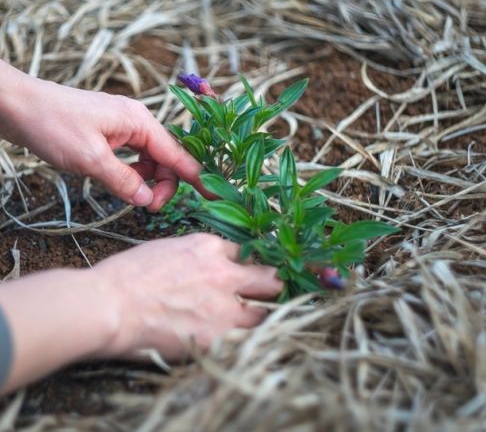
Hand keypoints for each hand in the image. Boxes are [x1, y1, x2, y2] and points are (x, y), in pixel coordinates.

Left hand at [0, 61, 203, 210]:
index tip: (215, 197)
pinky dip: (133, 173)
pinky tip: (122, 182)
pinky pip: (133, 156)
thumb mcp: (91, 159)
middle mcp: (138, 122)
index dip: (197, 177)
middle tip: (148, 208)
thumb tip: (148, 201)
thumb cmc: (52, 124)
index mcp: (140, 122)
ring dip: (147, 180)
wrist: (18, 104)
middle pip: (166, 159)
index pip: (178, 154)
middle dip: (163, 184)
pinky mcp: (111, 134)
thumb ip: (124, 181)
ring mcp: (124, 127)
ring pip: (150, 159)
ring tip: (133, 197)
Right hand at [0, 233, 281, 392]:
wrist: (110, 305)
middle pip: (270, 277)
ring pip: (265, 311)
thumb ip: (198, 255)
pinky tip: (232, 339)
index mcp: (210, 247)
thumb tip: (212, 263)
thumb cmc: (129, 275)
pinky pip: (244, 339)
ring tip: (251, 320)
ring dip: (260, 315)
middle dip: (273, 284)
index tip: (255, 270)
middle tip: (271, 292)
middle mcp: (224, 273)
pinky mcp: (217, 336)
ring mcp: (224, 306)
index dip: (252, 262)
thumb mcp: (168, 249)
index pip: (249, 251)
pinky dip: (242, 339)